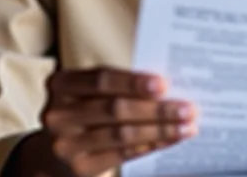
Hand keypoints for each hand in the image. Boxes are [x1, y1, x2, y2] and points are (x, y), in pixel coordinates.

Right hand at [36, 67, 197, 176]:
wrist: (59, 147)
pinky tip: (172, 139)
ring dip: (160, 130)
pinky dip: (151, 145)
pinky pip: (123, 154)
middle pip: (115, 109)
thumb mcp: (91, 89)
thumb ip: (118, 84)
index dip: (133, 82)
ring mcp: (67, 145)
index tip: (164, 84)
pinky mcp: (80, 168)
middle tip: (188, 108)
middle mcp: (58, 115)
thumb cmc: (88, 106)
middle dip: (156, 109)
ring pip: (122, 134)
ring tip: (187, 125)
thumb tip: (167, 86)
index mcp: (61, 83)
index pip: (102, 79)